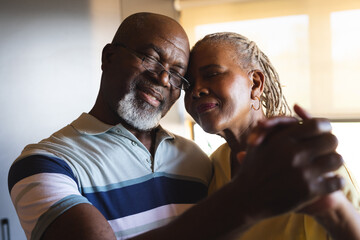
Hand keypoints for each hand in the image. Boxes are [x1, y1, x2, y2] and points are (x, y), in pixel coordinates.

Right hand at [233, 105, 343, 219]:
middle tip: (326, 149)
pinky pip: (335, 181)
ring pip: (336, 160)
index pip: (317, 125)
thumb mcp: (258, 143)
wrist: (246, 199)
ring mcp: (303, 172)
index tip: (323, 132)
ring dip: (334, 162)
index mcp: (283, 139)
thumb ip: (277, 124)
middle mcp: (294, 153)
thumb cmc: (251, 169)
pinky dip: (335, 181)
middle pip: (330, 140)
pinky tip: (328, 180)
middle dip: (329, 144)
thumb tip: (298, 107)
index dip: (324, 127)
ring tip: (328, 166)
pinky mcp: (309, 191)